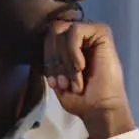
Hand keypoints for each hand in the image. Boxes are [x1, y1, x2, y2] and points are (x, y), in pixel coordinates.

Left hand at [43, 21, 135, 138]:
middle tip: (63, 82)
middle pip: (51, 31)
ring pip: (60, 30)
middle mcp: (80, 35)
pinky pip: (75, 30)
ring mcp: (90, 32)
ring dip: (64, 59)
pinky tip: (80, 67)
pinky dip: (72, 51)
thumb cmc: (80, 98)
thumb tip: (36, 39)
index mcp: (69, 44)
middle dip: (53, 59)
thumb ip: (48, 57)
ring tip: (74, 79)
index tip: (54, 84)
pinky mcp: (101, 32)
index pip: (46, 38)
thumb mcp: (56, 77)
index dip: (47, 60)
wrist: (100, 109)